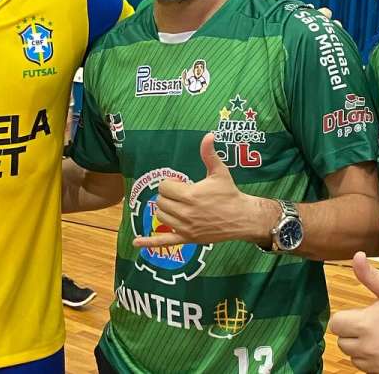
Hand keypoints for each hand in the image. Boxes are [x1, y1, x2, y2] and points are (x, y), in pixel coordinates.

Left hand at [132, 133, 272, 247]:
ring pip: (160, 216)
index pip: (164, 187)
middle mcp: (185, 212)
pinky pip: (165, 241)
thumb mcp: (219, 172)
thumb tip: (208, 135)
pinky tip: (136, 242)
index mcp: (190, 195)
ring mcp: (185, 227)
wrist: (242, 217)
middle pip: (161, 201)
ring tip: (177, 206)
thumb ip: (209, 154)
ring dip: (165, 210)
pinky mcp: (187, 239)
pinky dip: (149, 243)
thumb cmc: (229, 194)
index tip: (179, 183)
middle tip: (180, 195)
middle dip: (167, 196)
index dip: (170, 183)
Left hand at [330, 252, 378, 373]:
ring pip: (355, 358)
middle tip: (370, 327)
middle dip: (352, 334)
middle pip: (343, 343)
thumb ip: (369, 275)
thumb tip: (356, 256)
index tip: (356, 317)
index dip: (344, 319)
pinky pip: (370, 371)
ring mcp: (378, 364)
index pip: (335, 325)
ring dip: (362, 350)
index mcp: (365, 323)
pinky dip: (375, 363)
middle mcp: (368, 346)